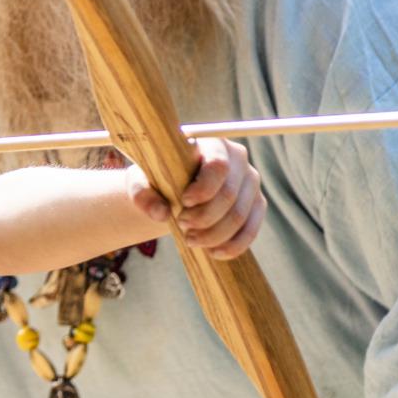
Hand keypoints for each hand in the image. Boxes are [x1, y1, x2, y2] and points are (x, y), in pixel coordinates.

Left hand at [129, 138, 264, 260]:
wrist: (174, 189)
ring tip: (191, 240)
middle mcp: (238, 158)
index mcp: (212, 144)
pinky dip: (234, 245)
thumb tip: (160, 213)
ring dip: (214, 235)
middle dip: (204, 218)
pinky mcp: (256, 203)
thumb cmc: (158, 179)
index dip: (203, 189)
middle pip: (229, 195)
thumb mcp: (141, 182)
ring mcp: (251, 182)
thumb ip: (143, 193)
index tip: (183, 203)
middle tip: (182, 226)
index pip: (219, 166)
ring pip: (239, 216)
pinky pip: (251, 229)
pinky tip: (214, 253)